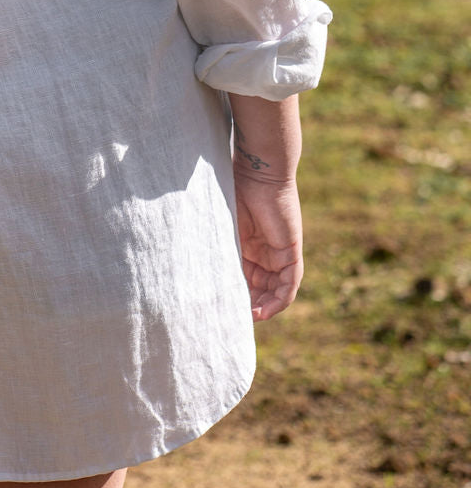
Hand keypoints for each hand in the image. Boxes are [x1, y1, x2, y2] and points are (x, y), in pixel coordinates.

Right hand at [232, 170, 303, 321]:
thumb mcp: (223, 225)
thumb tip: (196, 270)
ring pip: (276, 289)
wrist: (259, 169)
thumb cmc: (235, 188)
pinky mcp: (291, 251)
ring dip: (265, 307)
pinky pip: (290, 283)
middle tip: (236, 319)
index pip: (247, 278)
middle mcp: (266, 252)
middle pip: (262, 288)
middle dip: (251, 305)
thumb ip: (219, 246)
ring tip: (249, 318)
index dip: (238, 295)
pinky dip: (279, 300)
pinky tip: (265, 311)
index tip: (224, 309)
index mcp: (249, 245)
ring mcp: (280, 252)